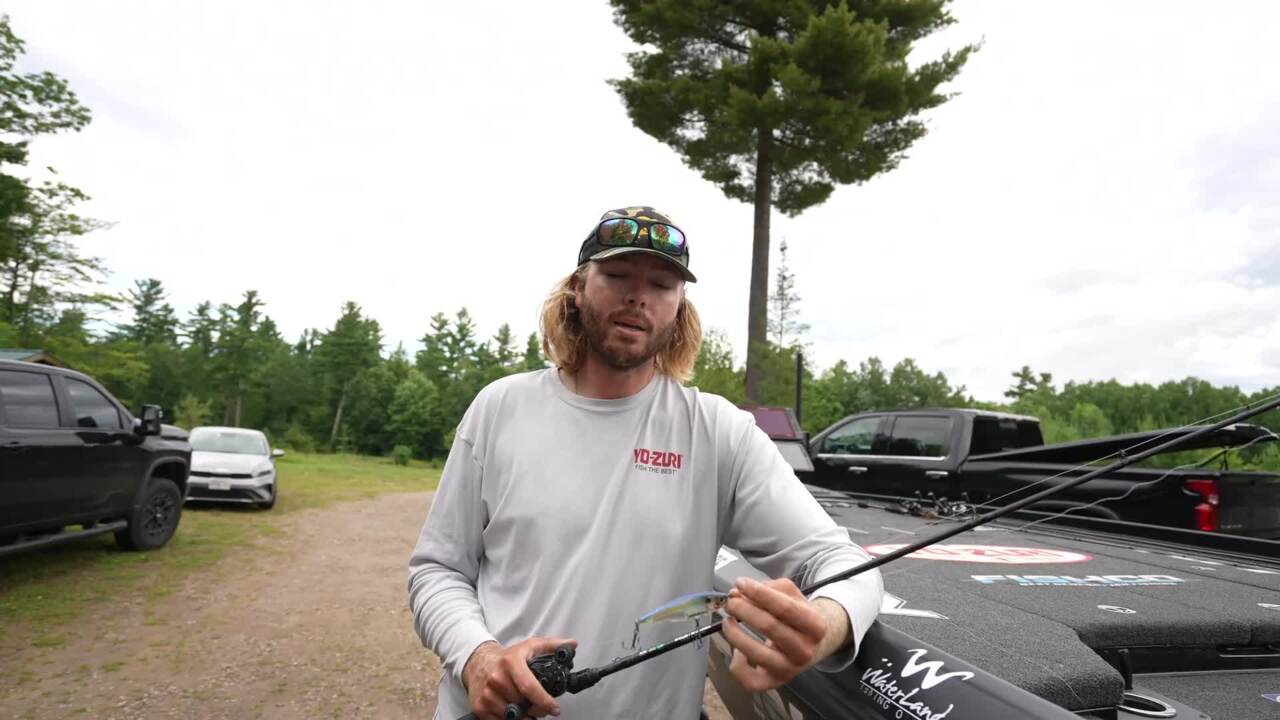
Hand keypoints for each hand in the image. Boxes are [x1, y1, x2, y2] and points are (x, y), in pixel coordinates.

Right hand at [462, 637, 576, 718]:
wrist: (478, 663)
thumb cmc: (507, 657)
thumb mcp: (530, 646)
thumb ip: (552, 645)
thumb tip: (572, 644)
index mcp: (511, 662)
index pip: (530, 687)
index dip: (545, 701)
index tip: (555, 708)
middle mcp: (497, 678)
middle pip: (524, 704)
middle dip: (537, 708)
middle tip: (540, 706)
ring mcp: (487, 694)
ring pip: (513, 716)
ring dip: (524, 715)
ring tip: (526, 706)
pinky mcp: (480, 707)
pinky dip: (511, 719)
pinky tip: (513, 709)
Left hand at [722, 577, 834, 691]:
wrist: (813, 645)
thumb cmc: (797, 617)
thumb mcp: (792, 596)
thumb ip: (767, 588)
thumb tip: (738, 593)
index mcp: (815, 626)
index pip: (784, 607)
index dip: (758, 593)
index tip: (740, 583)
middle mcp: (805, 650)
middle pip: (768, 627)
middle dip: (743, 609)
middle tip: (730, 602)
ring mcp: (790, 670)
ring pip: (756, 653)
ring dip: (734, 633)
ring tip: (727, 621)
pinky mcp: (775, 682)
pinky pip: (750, 680)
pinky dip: (737, 665)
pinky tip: (737, 651)